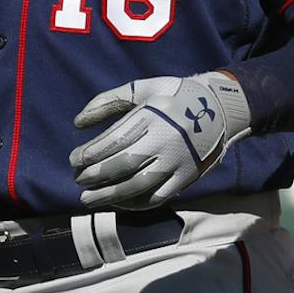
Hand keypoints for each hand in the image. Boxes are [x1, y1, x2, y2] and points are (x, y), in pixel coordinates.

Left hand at [69, 72, 251, 211]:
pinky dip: (135, 204)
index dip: (90, 153)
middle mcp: (166, 139)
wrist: (220, 108)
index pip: (115, 140)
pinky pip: (158, 197)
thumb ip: (108, 101)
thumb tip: (78, 123)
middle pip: (124, 164)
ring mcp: (178, 161)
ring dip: (109, 196)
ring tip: (88, 200)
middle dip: (96, 176)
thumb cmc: (172, 96)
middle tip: (78, 180)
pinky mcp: (187, 177)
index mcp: (153, 115)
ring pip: (139, 185)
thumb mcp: (142, 88)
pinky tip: (118, 202)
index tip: (73, 159)